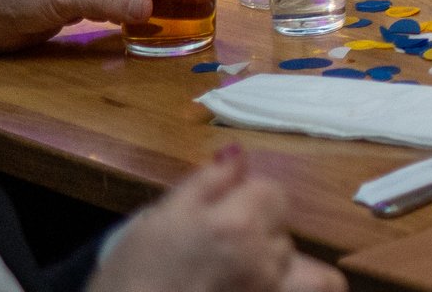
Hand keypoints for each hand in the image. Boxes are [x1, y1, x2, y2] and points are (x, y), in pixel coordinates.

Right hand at [88, 146, 343, 291]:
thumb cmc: (133, 270)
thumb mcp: (162, 215)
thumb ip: (208, 181)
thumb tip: (238, 152)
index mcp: (238, 222)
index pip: (272, 192)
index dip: (248, 197)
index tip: (221, 210)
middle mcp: (262, 256)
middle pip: (281, 225)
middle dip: (258, 226)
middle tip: (216, 240)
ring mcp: (265, 286)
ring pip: (282, 257)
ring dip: (262, 256)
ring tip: (220, 266)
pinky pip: (297, 285)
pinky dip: (276, 281)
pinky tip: (232, 280)